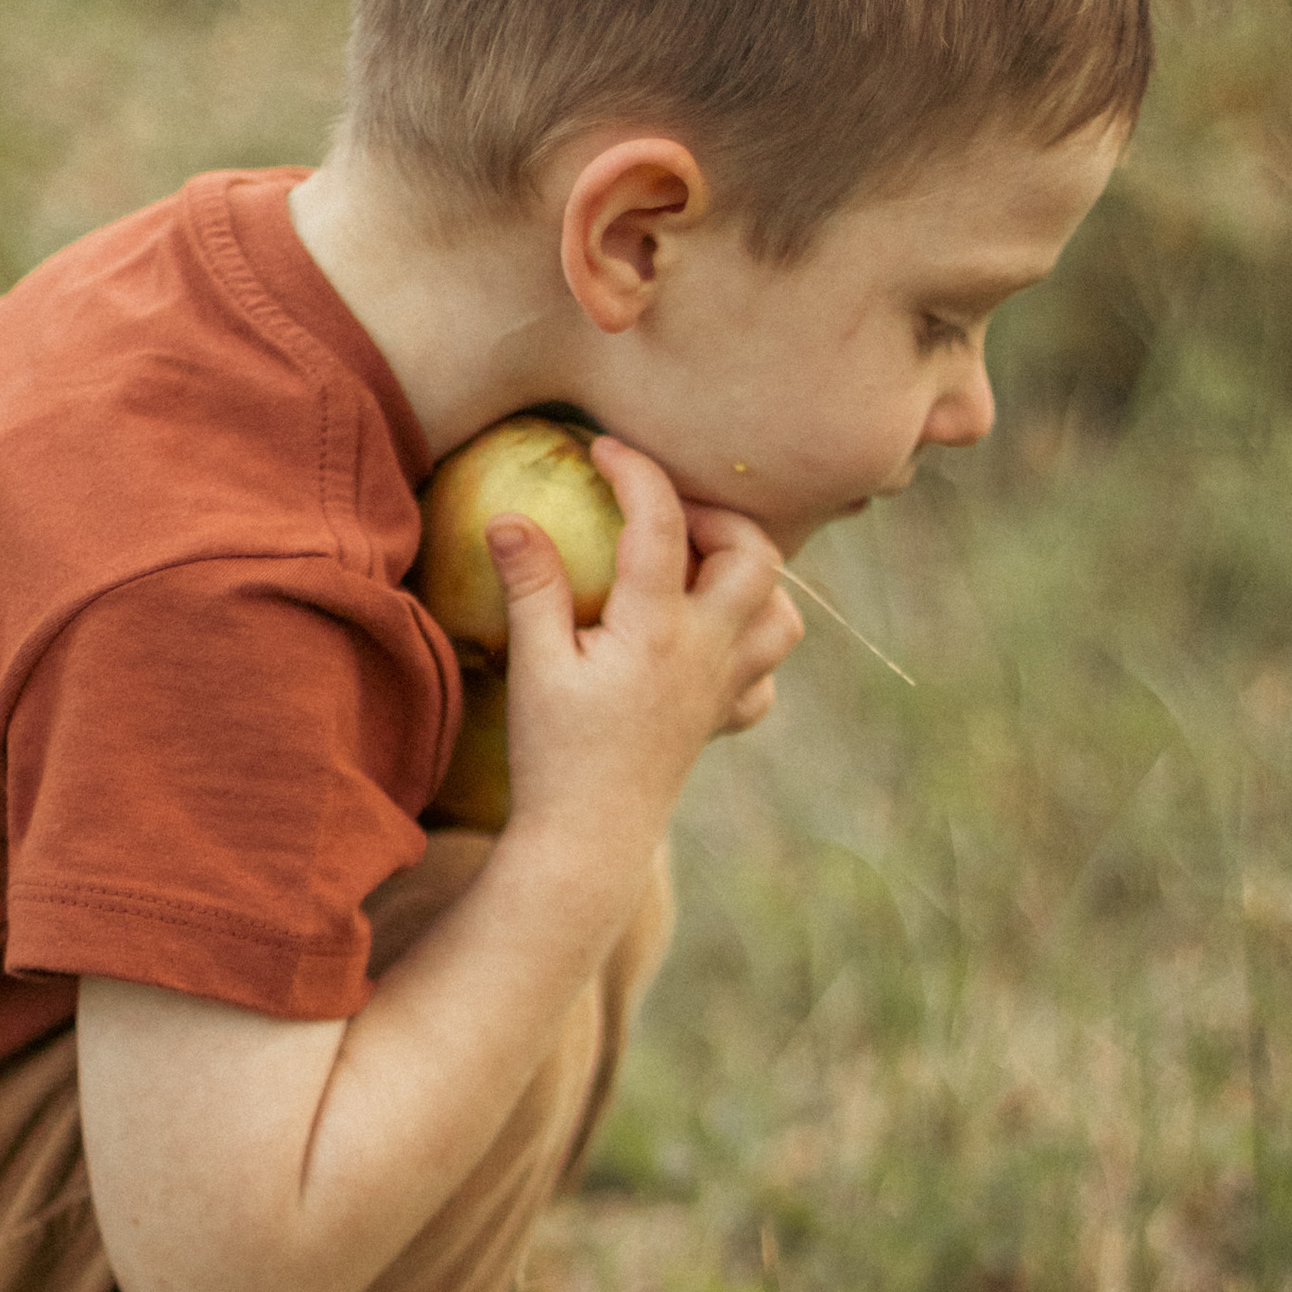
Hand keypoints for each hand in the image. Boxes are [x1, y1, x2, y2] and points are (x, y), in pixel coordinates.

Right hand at [485, 437, 801, 855]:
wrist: (587, 843)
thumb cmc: (553, 754)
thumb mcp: (533, 665)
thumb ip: (531, 585)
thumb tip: (509, 515)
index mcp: (656, 629)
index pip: (662, 524)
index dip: (635, 471)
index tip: (602, 448)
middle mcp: (708, 651)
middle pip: (756, 556)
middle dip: (718, 517)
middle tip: (663, 517)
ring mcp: (725, 688)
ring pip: (782, 615)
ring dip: (750, 579)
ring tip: (695, 572)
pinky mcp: (722, 721)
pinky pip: (766, 677)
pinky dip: (751, 649)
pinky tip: (705, 646)